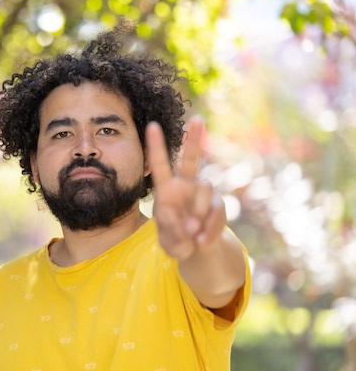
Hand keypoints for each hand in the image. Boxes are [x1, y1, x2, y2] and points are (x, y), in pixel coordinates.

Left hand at [146, 116, 225, 260]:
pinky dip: (208, 230)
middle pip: (191, 160)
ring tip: (190, 232)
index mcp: (167, 191)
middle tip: (198, 119)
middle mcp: (186, 187)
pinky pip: (215, 212)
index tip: (153, 126)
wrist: (198, 251)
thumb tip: (191, 223)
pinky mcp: (217, 206)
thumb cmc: (176, 240)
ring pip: (204, 190)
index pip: (161, 166)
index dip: (157, 147)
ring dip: (196, 215)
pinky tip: (201, 240)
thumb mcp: (168, 239)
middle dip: (194, 139)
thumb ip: (173, 230)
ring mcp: (203, 195)